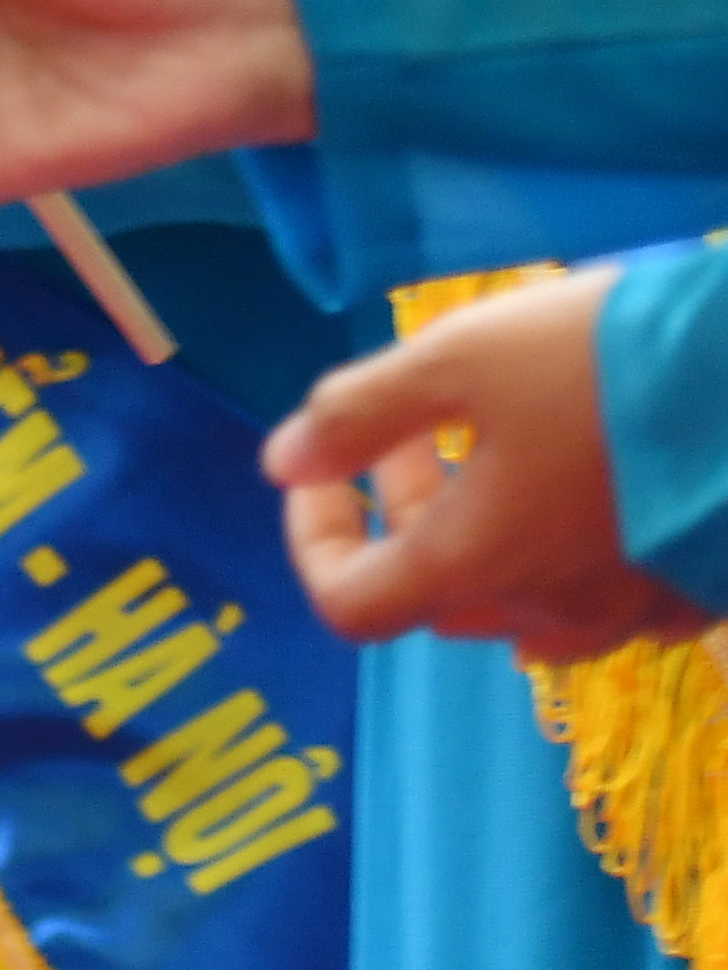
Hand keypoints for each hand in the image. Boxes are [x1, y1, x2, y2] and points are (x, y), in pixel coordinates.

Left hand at [266, 268, 714, 659]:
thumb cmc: (611, 359)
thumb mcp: (458, 358)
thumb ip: (357, 414)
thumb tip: (283, 463)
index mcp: (477, 565)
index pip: (351, 602)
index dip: (316, 537)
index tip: (325, 464)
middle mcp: (551, 610)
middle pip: (436, 592)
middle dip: (404, 510)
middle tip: (417, 425)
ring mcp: (635, 611)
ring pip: (523, 594)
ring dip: (484, 526)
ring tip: (498, 435)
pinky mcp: (698, 590)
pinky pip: (608, 592)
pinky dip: (567, 542)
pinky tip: (585, 469)